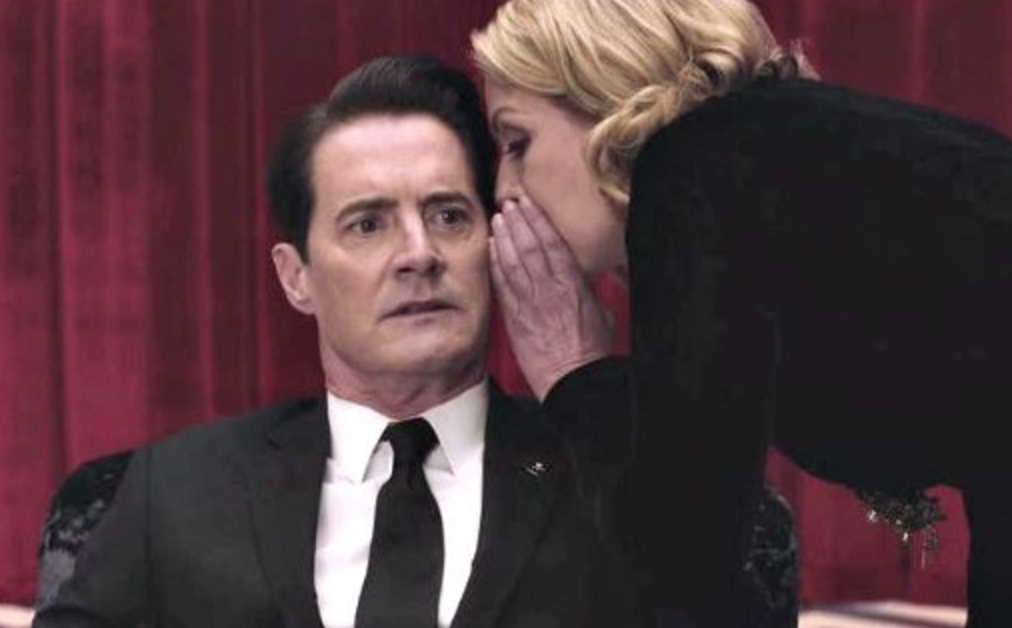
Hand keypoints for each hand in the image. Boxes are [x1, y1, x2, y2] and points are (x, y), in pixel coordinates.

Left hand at [490, 196, 613, 400]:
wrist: (572, 379)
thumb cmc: (590, 349)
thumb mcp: (600, 311)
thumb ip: (588, 288)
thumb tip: (586, 275)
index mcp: (572, 284)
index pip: (552, 243)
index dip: (537, 220)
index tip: (529, 203)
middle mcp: (548, 289)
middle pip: (529, 246)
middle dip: (517, 222)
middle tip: (509, 203)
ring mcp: (528, 303)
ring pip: (512, 262)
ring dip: (504, 238)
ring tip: (498, 219)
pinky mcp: (514, 318)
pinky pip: (502, 285)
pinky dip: (495, 264)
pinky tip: (491, 249)